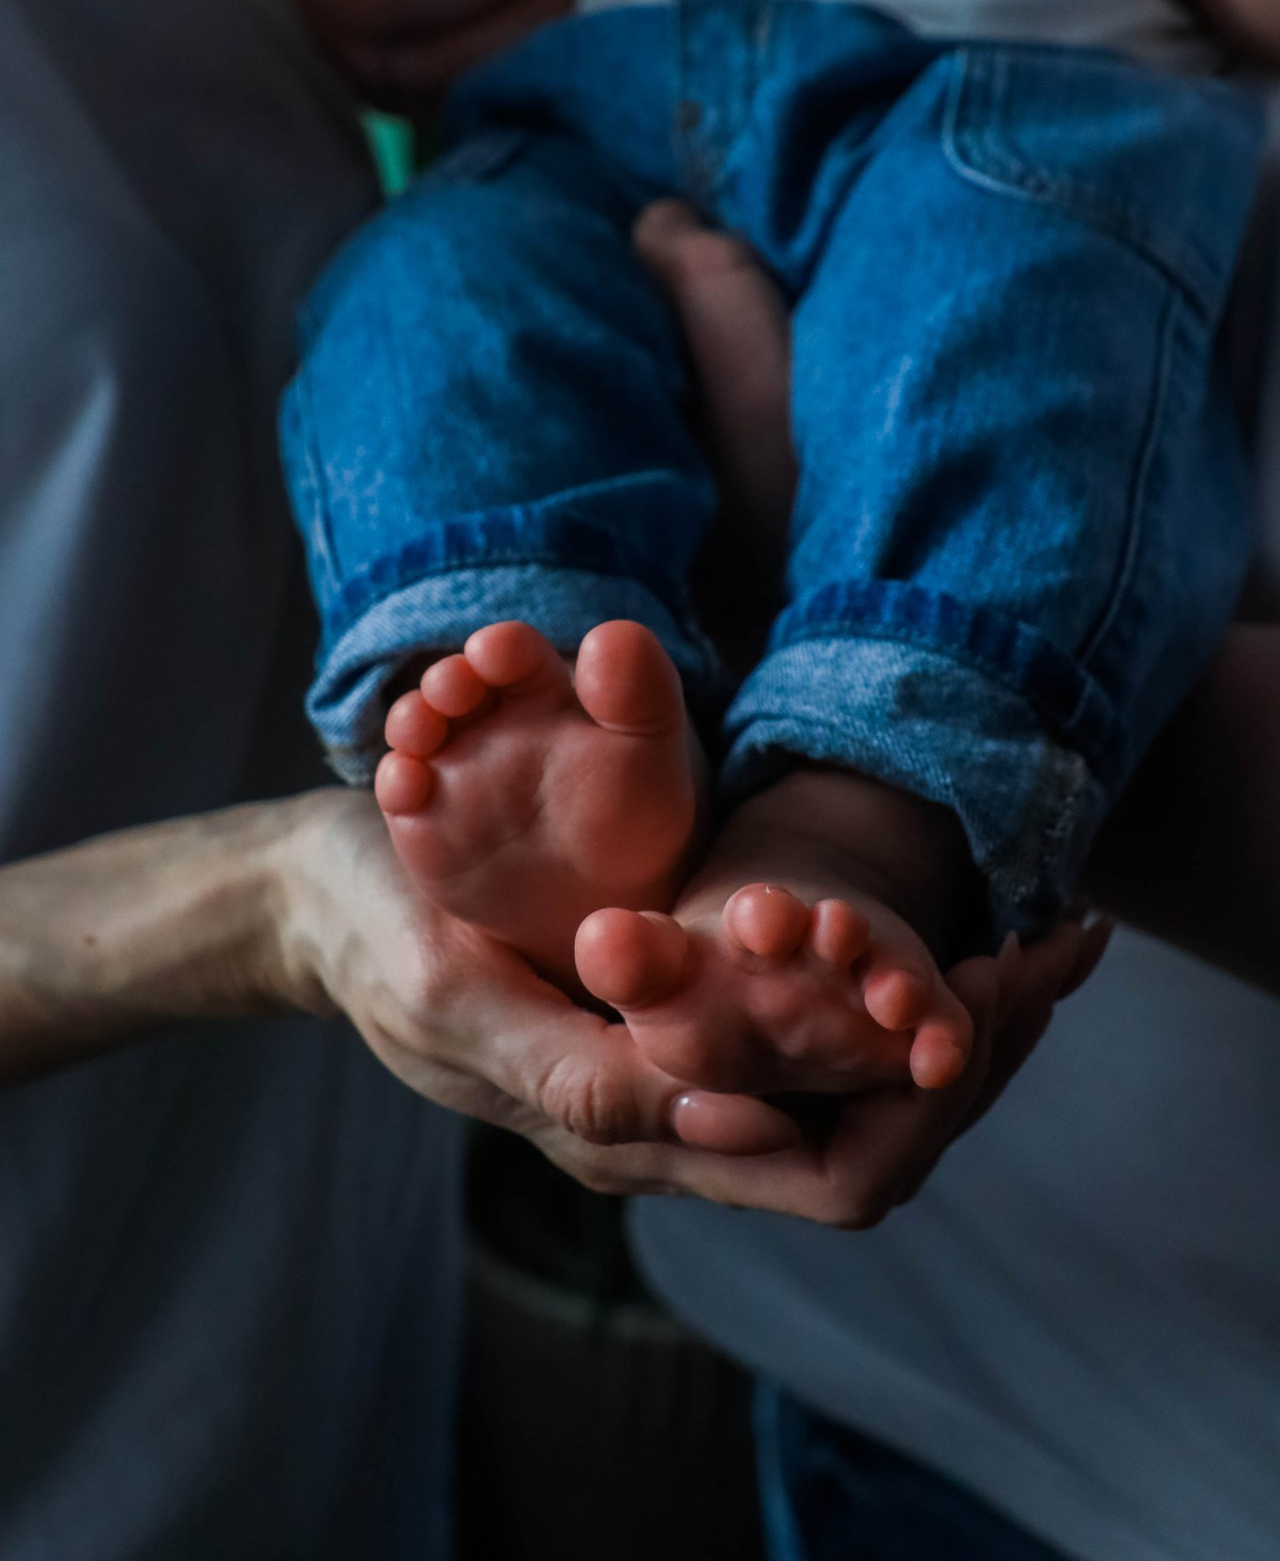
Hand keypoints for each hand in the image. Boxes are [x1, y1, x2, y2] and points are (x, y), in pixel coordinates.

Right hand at [279, 790, 1104, 1224]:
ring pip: (858, 1081)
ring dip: (957, 1014)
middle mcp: (670, 1119)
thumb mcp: (456, 995)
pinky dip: (893, 980)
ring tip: (1040, 923)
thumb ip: (574, 1074)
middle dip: (980, 1052)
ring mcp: (677, 1066)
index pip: (833, 1172)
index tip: (1002, 997)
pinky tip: (938, 906)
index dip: (934, 1102)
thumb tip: (724, 1122)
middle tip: (1062, 943)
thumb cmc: (379, 935)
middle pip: (875, 1135)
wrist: (325, 896)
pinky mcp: (676, 1010)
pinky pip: (814, 1023)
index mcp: (622, 1133)